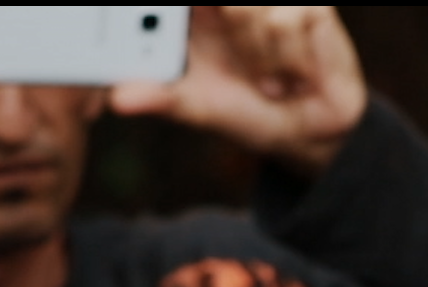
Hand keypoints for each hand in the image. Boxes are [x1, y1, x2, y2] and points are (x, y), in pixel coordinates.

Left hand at [109, 7, 365, 174]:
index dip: (159, 10)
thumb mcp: (197, 106)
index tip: (148, 9)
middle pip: (219, 5)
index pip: (173, 4)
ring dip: (253, 58)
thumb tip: (118, 98)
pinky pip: (280, 24)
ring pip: (242, 10)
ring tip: (263, 81)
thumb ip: (159, 96)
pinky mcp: (309, 7)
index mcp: (195, 13)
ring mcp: (268, 2)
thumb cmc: (248, 109)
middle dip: (226, 28)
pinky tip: (290, 77)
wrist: (309, 132)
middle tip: (219, 40)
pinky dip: (282, 62)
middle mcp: (231, 3)